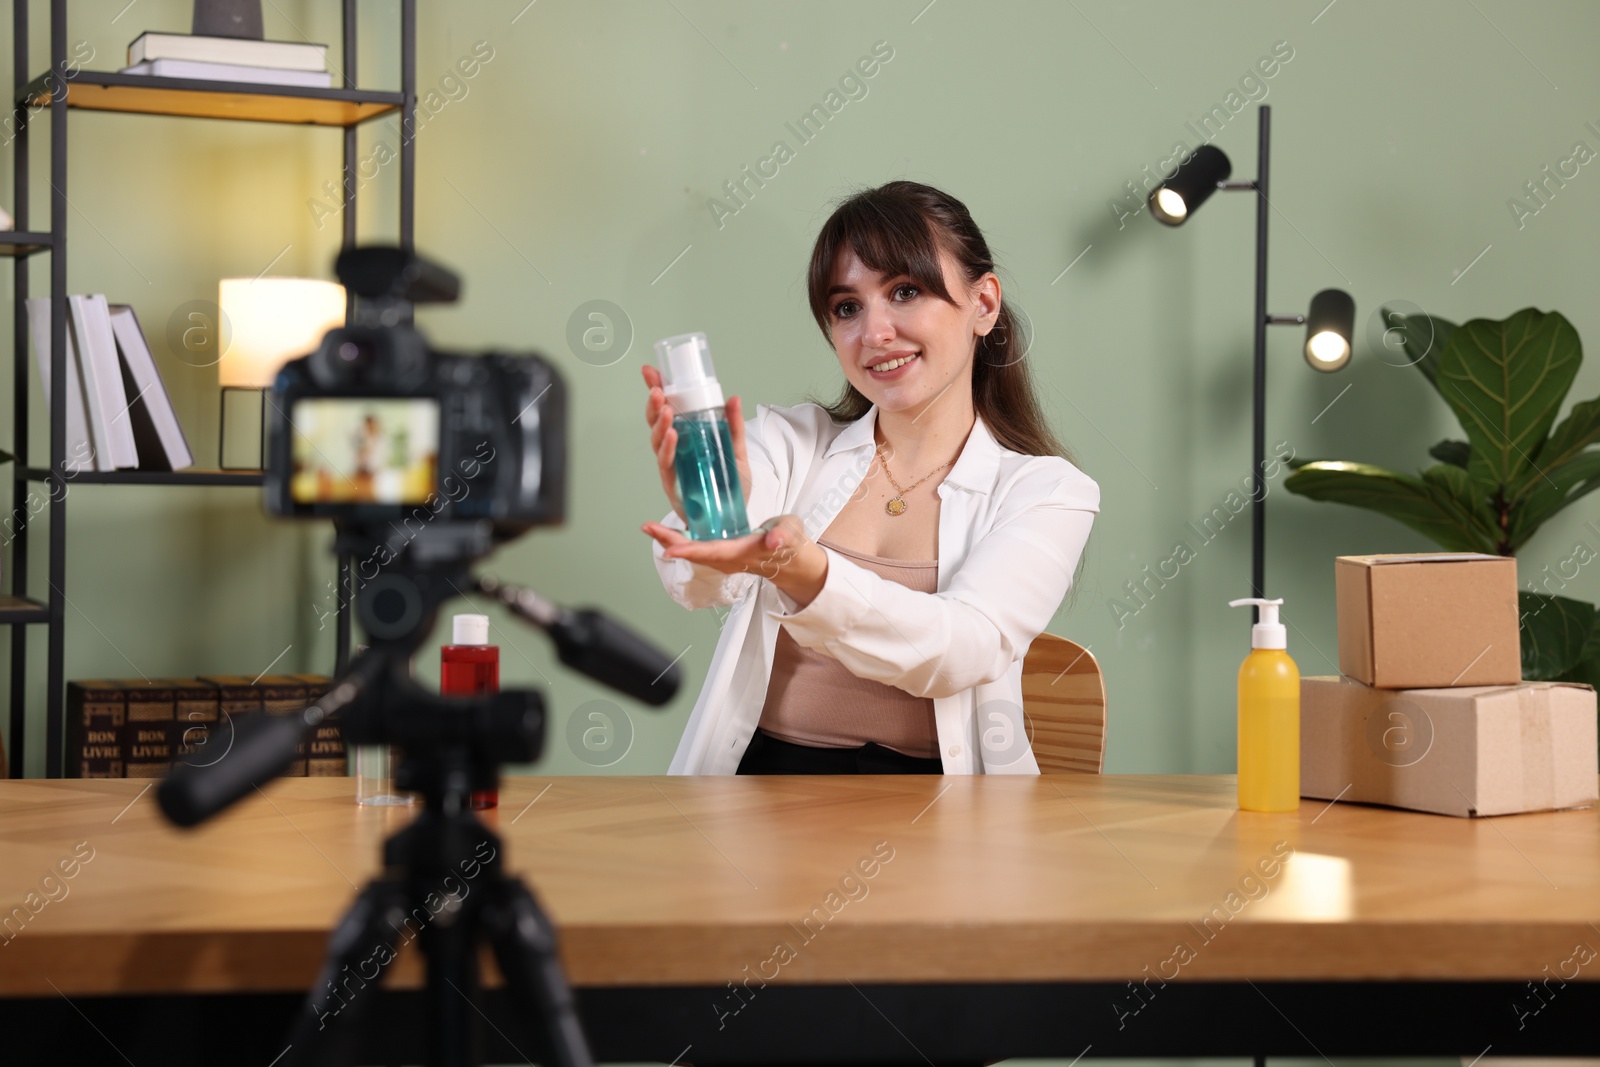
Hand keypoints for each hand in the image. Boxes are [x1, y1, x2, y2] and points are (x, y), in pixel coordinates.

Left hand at [641, 513, 828, 608]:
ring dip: (671, 541)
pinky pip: (696, 548)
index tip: (670, 549)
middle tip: (648, 528)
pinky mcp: (721, 554)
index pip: (713, 552)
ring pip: (693, 551)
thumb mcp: (792, 534)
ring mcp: (724, 558)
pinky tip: (667, 532)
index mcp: (744, 552)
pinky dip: (679, 540)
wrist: (792, 562)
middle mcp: (729, 559)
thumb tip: (773, 541)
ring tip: (650, 528)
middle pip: (696, 553)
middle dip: (671, 542)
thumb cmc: (791, 544)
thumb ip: (783, 536)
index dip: (690, 551)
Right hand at [642, 365, 752, 525]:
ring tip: (666, 410)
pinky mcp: (674, 485)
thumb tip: (734, 398)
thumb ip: (734, 428)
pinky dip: (668, 449)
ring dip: (660, 425)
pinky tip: (672, 435)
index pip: (668, 409)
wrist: (735, 518)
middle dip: (654, 405)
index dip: (657, 390)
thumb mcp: (738, 452)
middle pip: (656, 423)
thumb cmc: (731, 486)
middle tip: (658, 390)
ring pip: (657, 443)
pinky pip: (667, 465)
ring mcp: (672, 467)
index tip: (650, 371)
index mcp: (687, 437)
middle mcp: (675, 450)